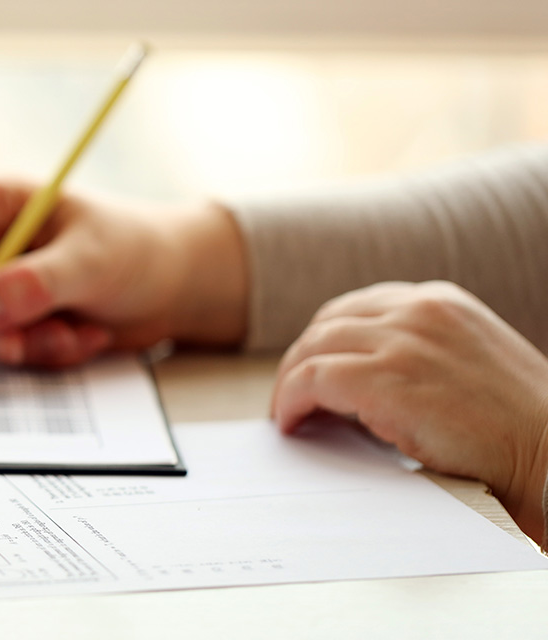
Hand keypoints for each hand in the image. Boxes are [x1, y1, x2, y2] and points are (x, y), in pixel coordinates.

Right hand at [0, 180, 248, 366]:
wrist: (176, 286)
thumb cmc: (138, 251)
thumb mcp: (90, 262)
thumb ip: (32, 285)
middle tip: (25, 344)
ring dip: (24, 345)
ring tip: (75, 335)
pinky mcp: (16, 322)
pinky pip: (6, 352)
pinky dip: (43, 354)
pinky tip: (84, 337)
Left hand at [272, 281, 547, 541]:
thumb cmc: (518, 425)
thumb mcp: (469, 363)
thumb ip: (422, 354)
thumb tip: (360, 378)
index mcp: (440, 301)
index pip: (357, 307)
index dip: (326, 340)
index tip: (313, 368)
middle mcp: (418, 311)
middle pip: (327, 323)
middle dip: (302, 359)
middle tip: (291, 395)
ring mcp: (402, 343)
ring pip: (312, 348)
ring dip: (289, 382)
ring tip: (287, 413)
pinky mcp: (385, 380)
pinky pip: (311, 379)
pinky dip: (290, 400)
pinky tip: (291, 422)